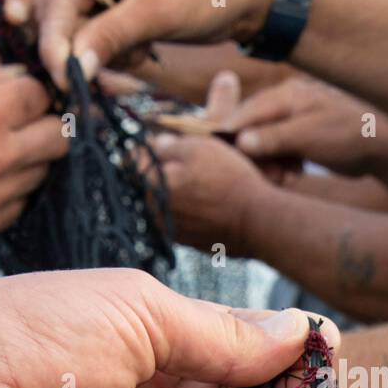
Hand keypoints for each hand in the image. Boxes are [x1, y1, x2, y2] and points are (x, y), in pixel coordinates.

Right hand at [0, 60, 67, 237]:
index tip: (20, 94)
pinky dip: (15, 186)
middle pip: (59, 137)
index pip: (41, 96)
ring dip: (32, 157)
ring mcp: (1, 194)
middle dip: (47, 124)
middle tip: (24, 122)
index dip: (31, 91)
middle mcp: (1, 158)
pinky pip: (25, 199)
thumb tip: (19, 75)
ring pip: (45, 170)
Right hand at [39, 0, 279, 86]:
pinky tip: (147, 50)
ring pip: (83, 34)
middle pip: (64, 17)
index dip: (55, 40)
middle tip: (108, 71)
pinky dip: (120, 55)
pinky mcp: (123, 14)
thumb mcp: (158, 13)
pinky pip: (104, 41)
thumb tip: (74, 62)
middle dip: (80, 50)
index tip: (65, 78)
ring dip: (105, 55)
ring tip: (143, 51)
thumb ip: (111, 35)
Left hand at [154, 133, 269, 253]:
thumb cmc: (228, 179)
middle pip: (147, 186)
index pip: (131, 161)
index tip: (163, 145)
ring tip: (200, 186)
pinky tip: (208, 205)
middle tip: (187, 164)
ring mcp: (171, 231)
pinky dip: (188, 212)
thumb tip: (156, 144)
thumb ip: (168, 145)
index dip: (146, 149)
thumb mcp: (198, 147)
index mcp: (150, 186)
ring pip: (164, 205)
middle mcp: (154, 213)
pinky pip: (180, 221)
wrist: (256, 220)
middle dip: (161, 173)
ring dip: (175, 194)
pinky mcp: (188, 243)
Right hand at [227, 78, 385, 175]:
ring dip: (268, 163)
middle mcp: (286, 103)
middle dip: (253, 155)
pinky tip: (293, 176)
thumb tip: (239, 142)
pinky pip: (278, 150)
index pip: (244, 113)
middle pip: (250, 129)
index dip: (230, 136)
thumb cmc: (349, 135)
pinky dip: (281, 164)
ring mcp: (293, 119)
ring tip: (284, 177)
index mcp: (286, 95)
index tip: (225, 160)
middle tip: (269, 175)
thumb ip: (274, 138)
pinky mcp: (301, 136)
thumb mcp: (309, 136)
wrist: (384, 147)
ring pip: (263, 143)